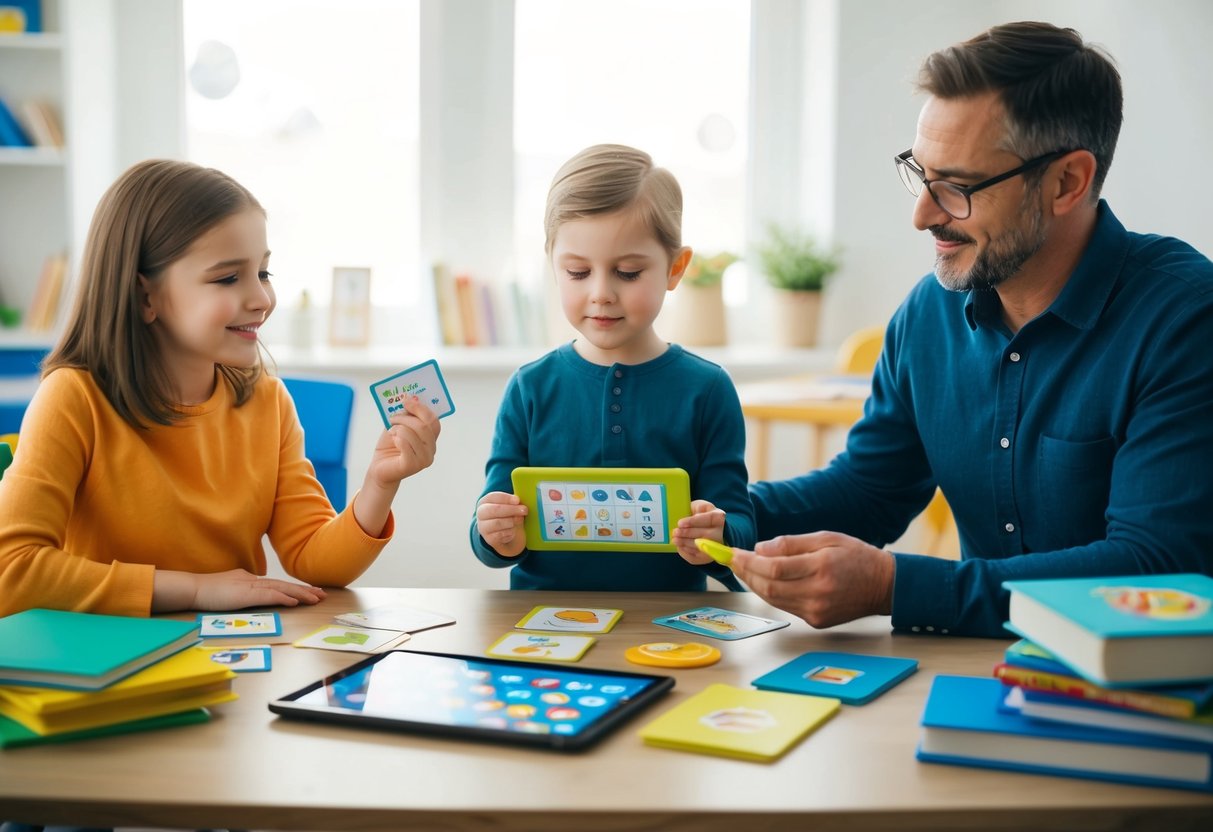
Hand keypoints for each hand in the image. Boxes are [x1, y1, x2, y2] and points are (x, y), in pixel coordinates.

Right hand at [152, 568, 326, 612]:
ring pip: (281, 589)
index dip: (295, 589)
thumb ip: (242, 592)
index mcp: (250, 580)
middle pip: (284, 584)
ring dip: (300, 594)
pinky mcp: (245, 594)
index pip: (277, 584)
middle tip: (323, 594)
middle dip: (305, 590)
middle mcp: (253, 580)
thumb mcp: (229, 591)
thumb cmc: (206, 592)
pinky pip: (268, 596)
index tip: (310, 592)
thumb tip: (252, 595)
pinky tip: (295, 602)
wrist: (192, 588)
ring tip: (316, 598)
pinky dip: (283, 598)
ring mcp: (249, 586)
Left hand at [368, 396, 440, 486]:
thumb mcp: (397, 425)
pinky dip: (397, 439)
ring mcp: (424, 459)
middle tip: (393, 417)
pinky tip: (394, 441)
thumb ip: (405, 414)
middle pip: (424, 426)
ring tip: (391, 432)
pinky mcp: (412, 466)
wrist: (380, 467)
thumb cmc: (390, 446)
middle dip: (406, 417)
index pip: (433, 420)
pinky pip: (405, 445)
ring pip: (414, 434)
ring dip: (398, 429)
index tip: (406, 399)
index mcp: (430, 438)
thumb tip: (410, 398)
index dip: (421, 408)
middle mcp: (431, 449)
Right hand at [476, 491, 527, 556]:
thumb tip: (520, 504)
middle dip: (511, 509)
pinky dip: (510, 532)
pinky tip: (513, 530)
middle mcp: (481, 513)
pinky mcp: (489, 539)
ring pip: (498, 523)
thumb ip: (514, 504)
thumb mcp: (511, 507)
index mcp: (485, 502)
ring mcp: (483, 527)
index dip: (506, 498)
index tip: (518, 500)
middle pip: (494, 509)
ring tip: (519, 521)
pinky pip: (501, 534)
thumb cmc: (509, 517)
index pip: (492, 497)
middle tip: (524, 510)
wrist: (507, 536)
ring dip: (512, 521)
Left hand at [673, 500, 725, 564]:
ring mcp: (716, 547)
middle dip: (687, 534)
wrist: (714, 530)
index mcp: (719, 518)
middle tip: (675, 532)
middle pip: (705, 535)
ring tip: (675, 540)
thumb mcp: (703, 507)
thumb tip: (689, 515)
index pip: (708, 519)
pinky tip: (680, 547)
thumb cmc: (705, 516)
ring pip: (701, 547)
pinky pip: (697, 558)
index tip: (680, 523)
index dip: (693, 522)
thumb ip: (698, 508)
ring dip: (685, 544)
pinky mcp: (708, 558)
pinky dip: (686, 553)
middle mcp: (721, 534)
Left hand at [728, 531, 894, 628]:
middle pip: (769, 587)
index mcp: (822, 567)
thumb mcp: (826, 538)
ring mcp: (817, 611)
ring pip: (773, 599)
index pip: (774, 568)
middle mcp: (818, 593)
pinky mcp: (816, 621)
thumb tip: (760, 549)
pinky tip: (764, 582)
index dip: (749, 561)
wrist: (884, 585)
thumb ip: (792, 543)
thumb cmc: (856, 556)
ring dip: (754, 584)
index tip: (734, 553)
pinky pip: (785, 606)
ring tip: (744, 569)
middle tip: (733, 561)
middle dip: (746, 573)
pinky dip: (770, 594)